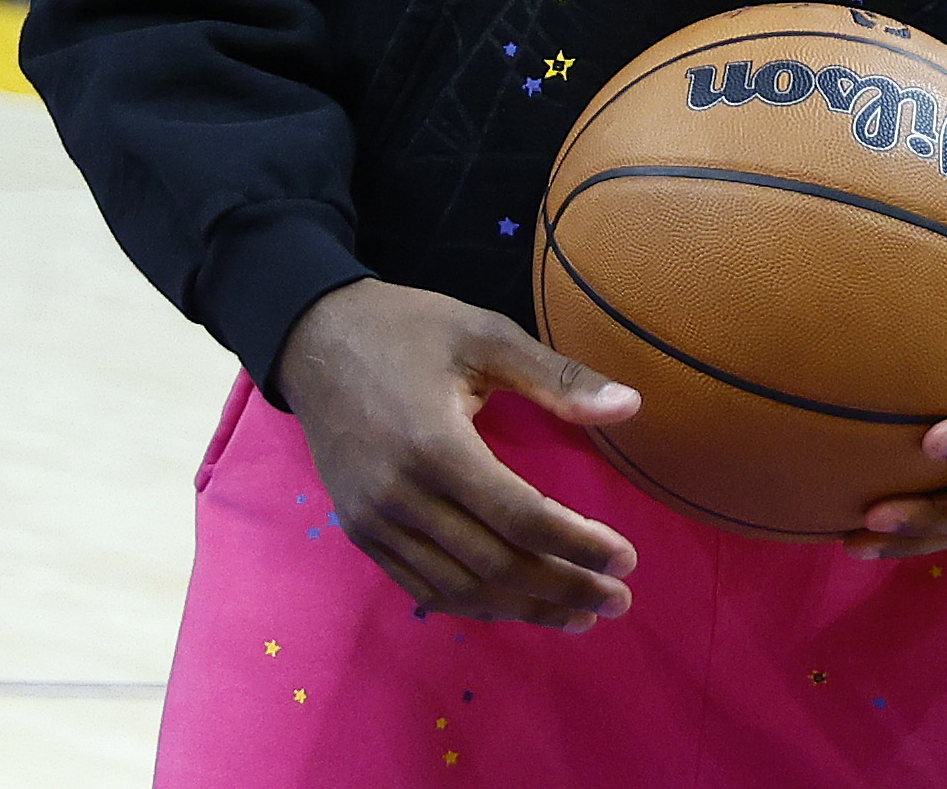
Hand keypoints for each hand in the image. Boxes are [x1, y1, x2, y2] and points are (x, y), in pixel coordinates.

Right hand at [274, 279, 640, 630]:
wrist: (314, 338)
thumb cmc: (407, 329)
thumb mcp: (485, 335)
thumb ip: (557, 377)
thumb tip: (632, 406)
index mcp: (436, 444)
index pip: (521, 517)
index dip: (578, 546)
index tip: (625, 560)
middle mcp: (401, 495)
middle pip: (496, 564)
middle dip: (564, 589)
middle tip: (617, 600)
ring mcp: (375, 520)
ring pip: (461, 588)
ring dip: (525, 609)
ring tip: (580, 616)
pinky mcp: (360, 531)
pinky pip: (423, 586)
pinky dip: (474, 605)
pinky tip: (516, 605)